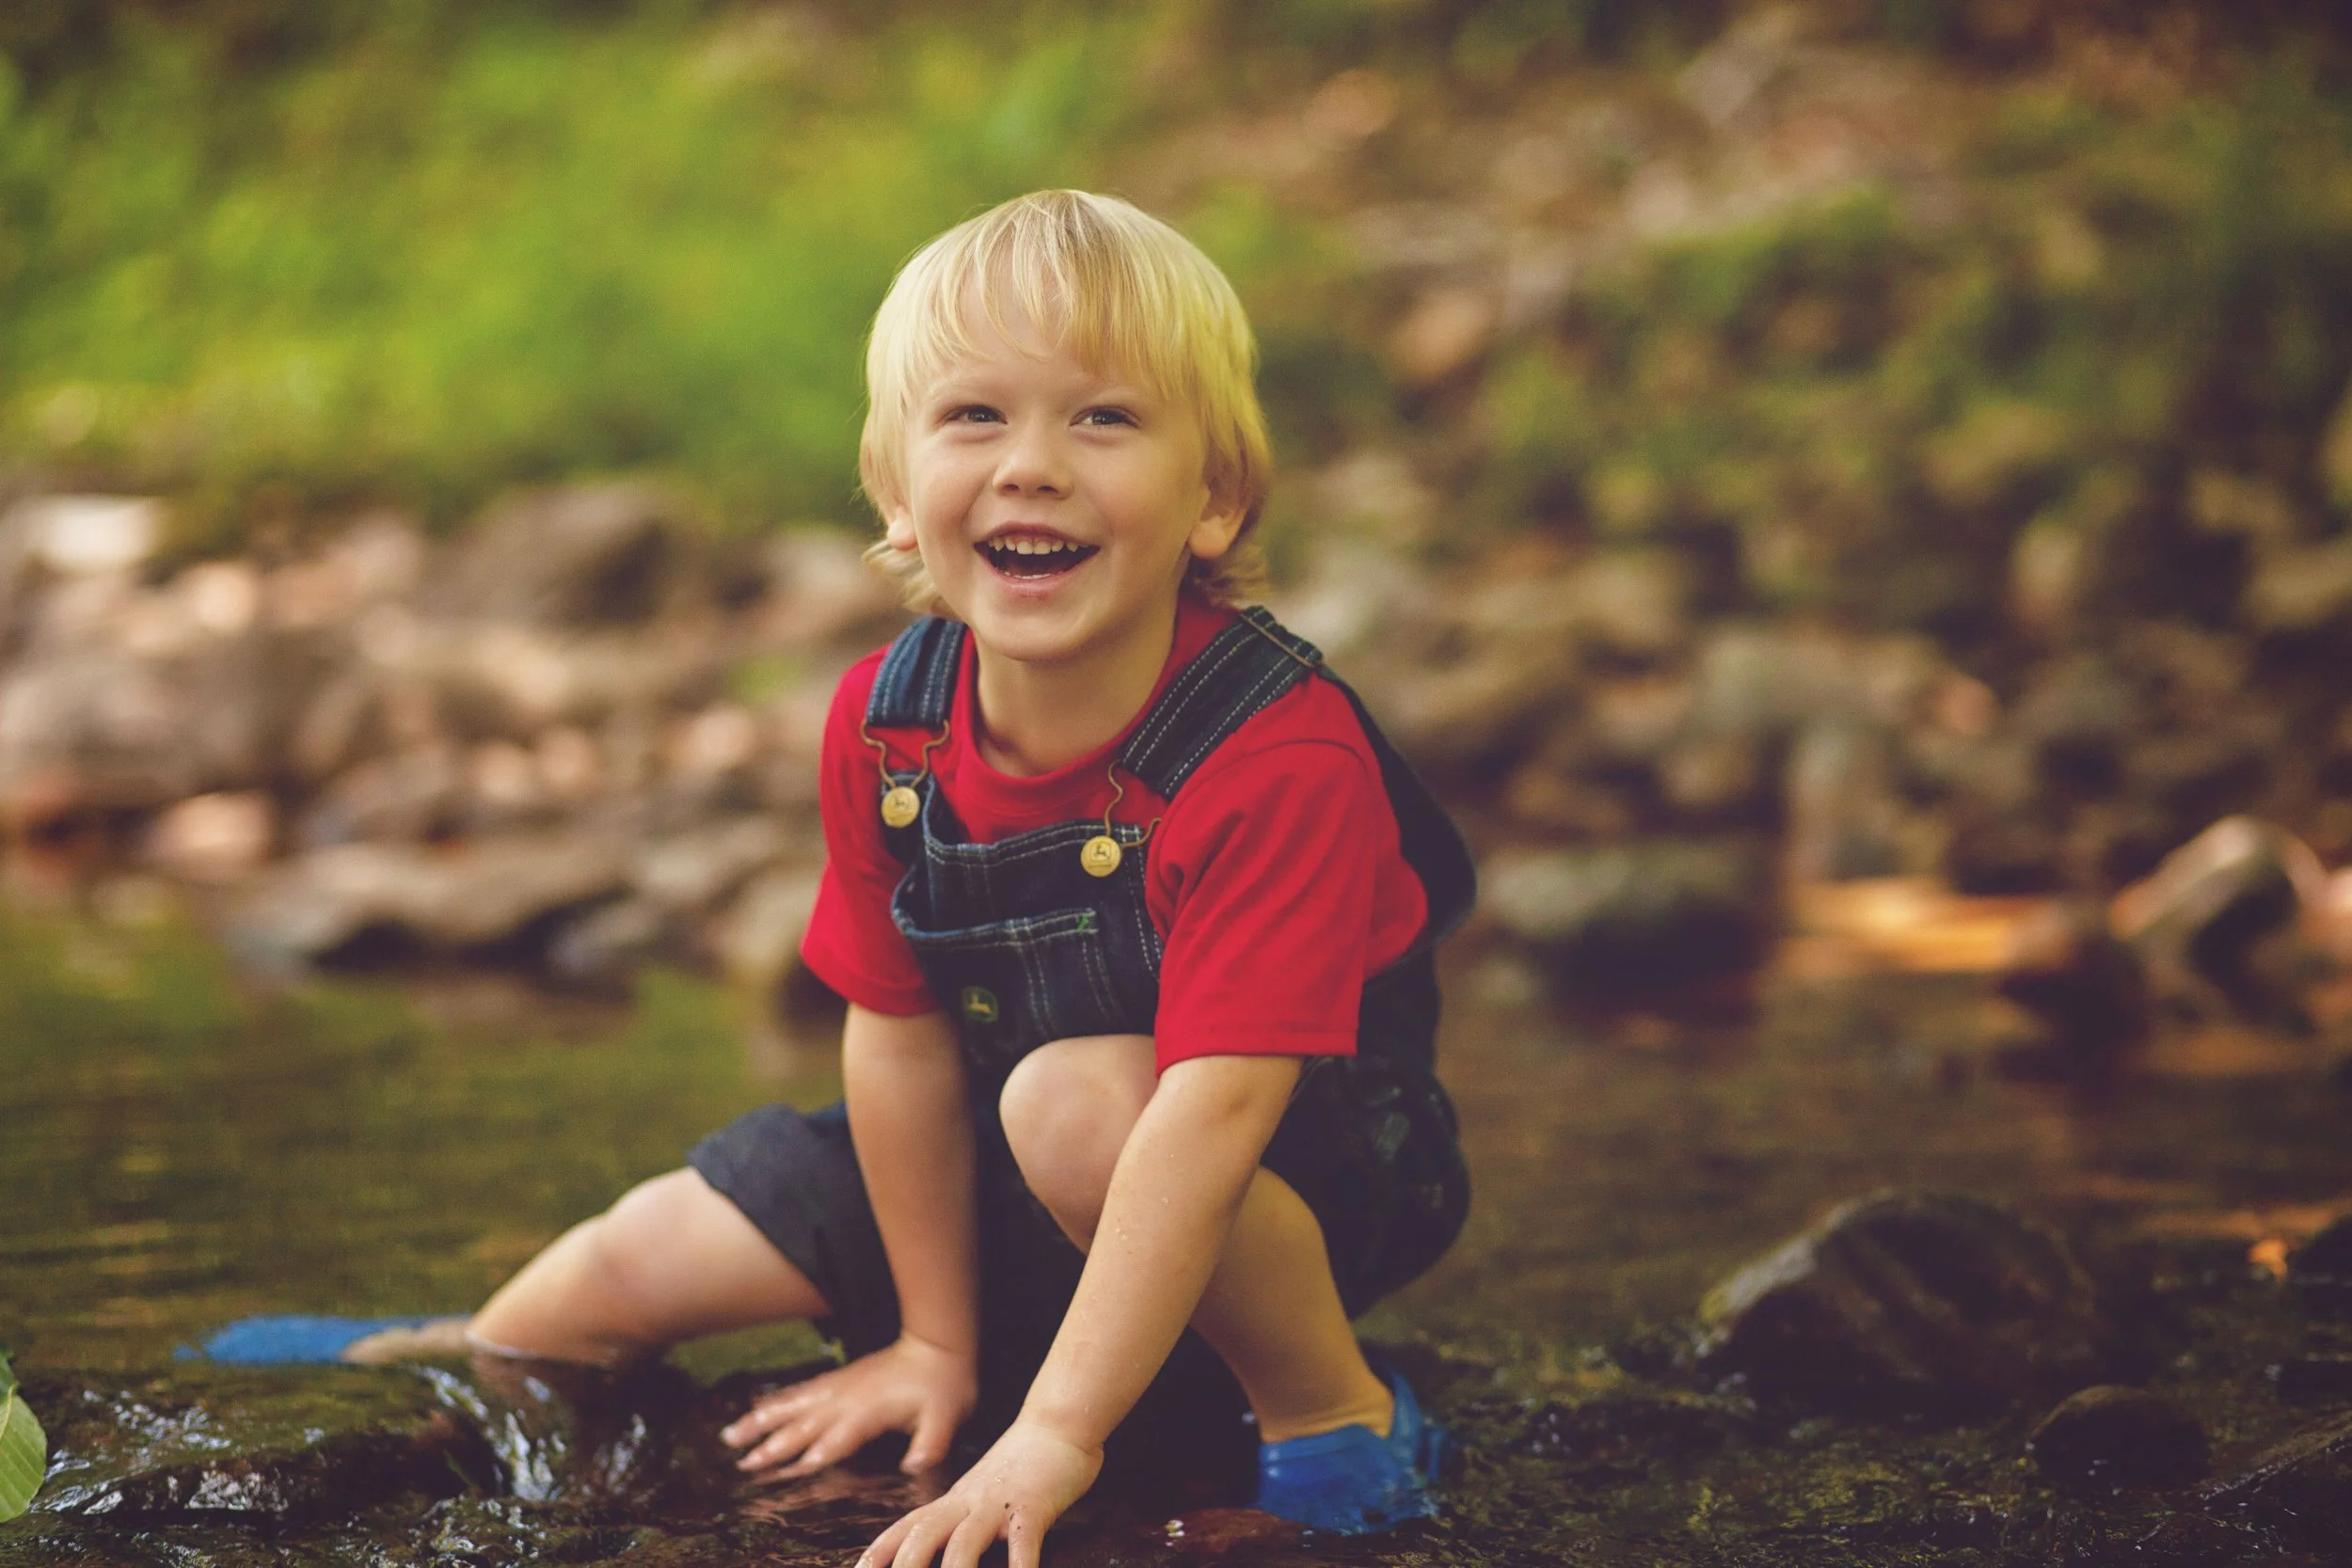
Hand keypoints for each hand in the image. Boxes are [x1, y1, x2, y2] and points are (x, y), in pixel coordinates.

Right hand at [720, 1334, 976, 1477]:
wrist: (938, 1344)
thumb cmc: (944, 1385)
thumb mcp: (947, 1417)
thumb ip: (930, 1443)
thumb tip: (914, 1466)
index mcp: (869, 1411)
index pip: (835, 1439)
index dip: (812, 1455)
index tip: (784, 1470)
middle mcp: (846, 1398)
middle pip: (803, 1425)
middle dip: (772, 1446)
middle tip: (742, 1464)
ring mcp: (839, 1386)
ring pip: (792, 1406)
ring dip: (761, 1421)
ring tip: (731, 1437)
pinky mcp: (838, 1379)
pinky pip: (800, 1391)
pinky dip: (776, 1401)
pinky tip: (756, 1409)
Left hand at [857, 1419, 1100, 1567]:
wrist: (1058, 1422)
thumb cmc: (1024, 1462)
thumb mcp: (983, 1489)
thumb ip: (963, 1515)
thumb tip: (946, 1550)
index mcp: (955, 1499)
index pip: (907, 1526)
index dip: (880, 1550)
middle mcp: (969, 1501)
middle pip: (925, 1533)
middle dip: (907, 1565)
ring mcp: (999, 1503)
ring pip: (965, 1540)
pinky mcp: (1033, 1506)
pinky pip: (1023, 1540)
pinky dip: (1020, 1566)